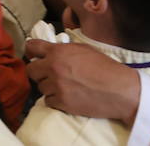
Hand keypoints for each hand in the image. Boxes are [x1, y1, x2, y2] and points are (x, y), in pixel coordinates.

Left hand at [25, 40, 140, 122]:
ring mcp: (56, 86)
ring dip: (49, 87)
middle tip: (49, 74)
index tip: (33, 55)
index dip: (31, 51)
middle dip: (38, 72)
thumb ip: (63, 49)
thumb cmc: (105, 67)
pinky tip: (66, 96)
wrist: (118, 90)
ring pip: (40, 87)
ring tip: (63, 87)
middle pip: (30, 70)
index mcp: (58, 52)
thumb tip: (51, 51)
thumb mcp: (83, 49)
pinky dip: (55, 100)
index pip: (31, 47)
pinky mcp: (61, 103)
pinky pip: (48, 101)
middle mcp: (53, 68)